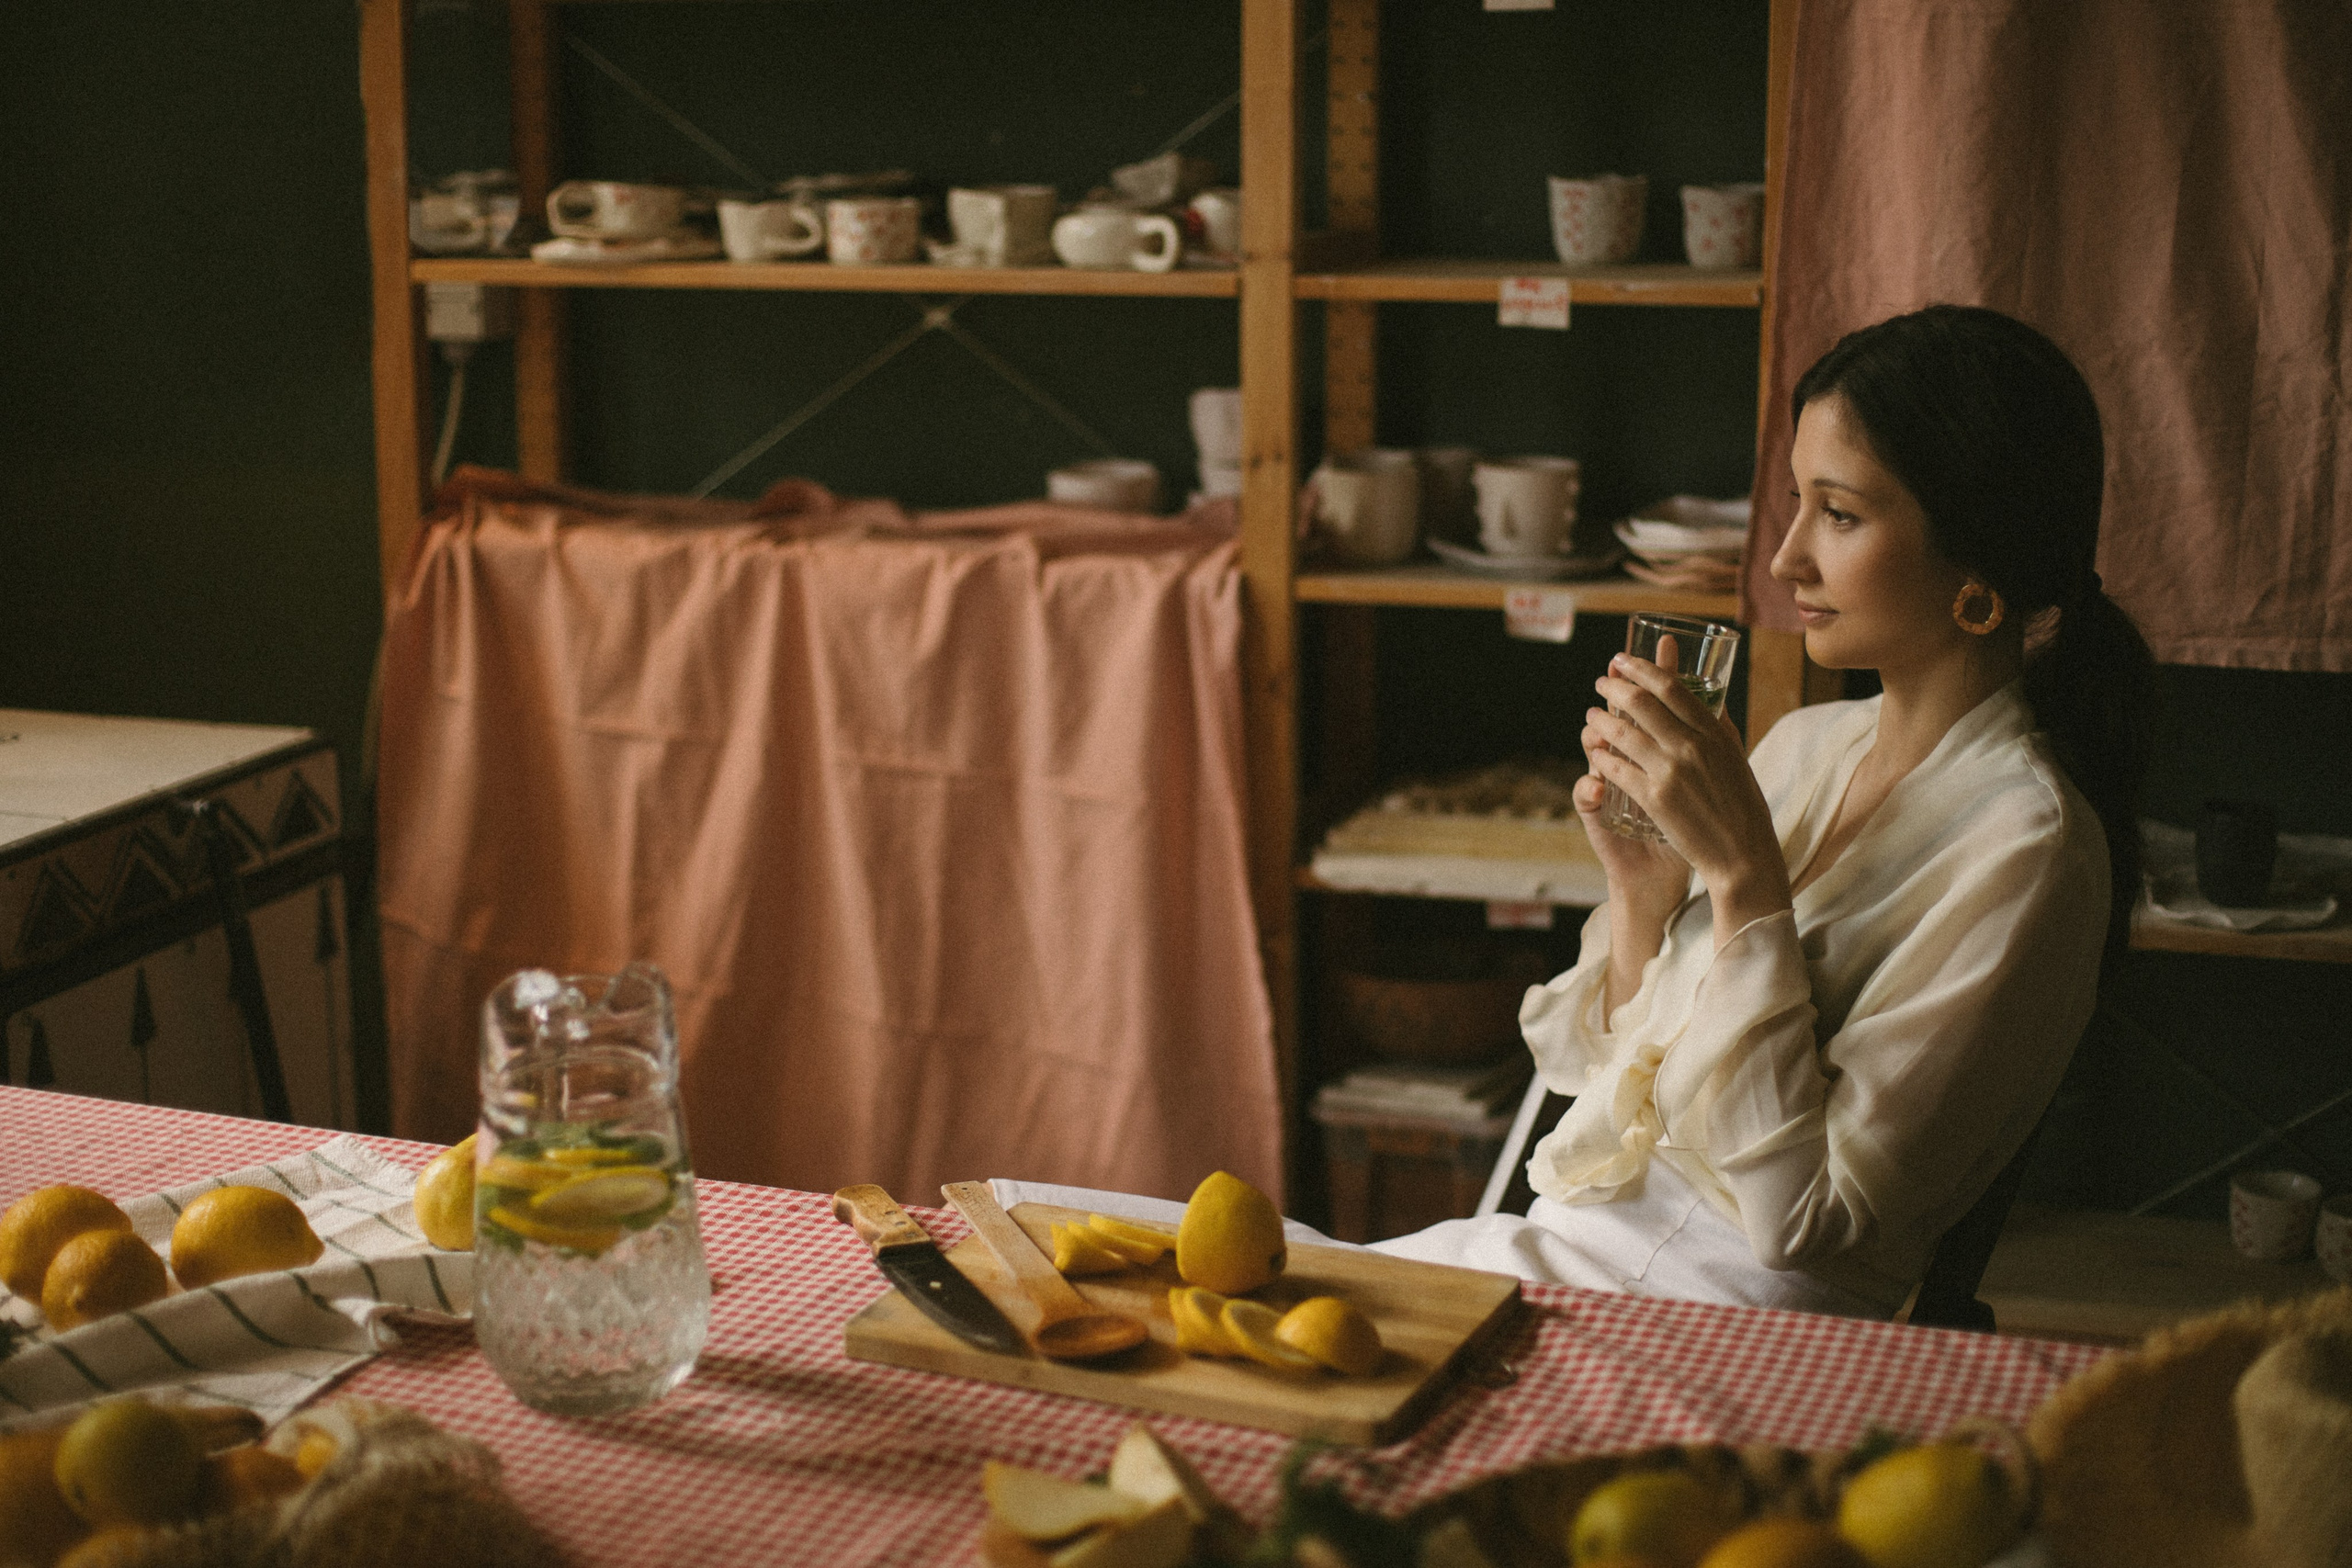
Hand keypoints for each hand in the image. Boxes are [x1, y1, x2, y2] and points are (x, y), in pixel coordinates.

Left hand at [1583, 650, 1790, 940]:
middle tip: (1602, 681)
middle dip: (1615, 686)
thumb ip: (1720, 728)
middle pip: (1642, 702)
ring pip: (1623, 733)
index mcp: (1713, 732)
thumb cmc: (1742, 806)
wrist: (1741, 854)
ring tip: (1591, 715)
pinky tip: (1595, 754)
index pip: (1672, 687)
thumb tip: (1710, 700)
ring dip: (1601, 720)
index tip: (1625, 659)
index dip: (1644, 667)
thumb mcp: (1737, 757)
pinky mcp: (1655, 799)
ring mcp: (1671, 771)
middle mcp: (1691, 746)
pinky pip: (1618, 770)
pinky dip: (1603, 758)